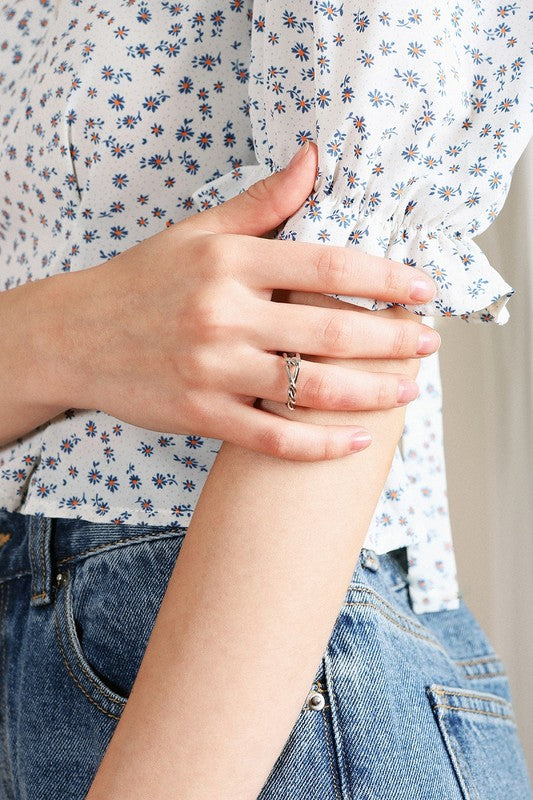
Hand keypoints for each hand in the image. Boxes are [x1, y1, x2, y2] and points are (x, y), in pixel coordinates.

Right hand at [45, 141, 439, 461]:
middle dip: (393, 338)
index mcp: (230, 262)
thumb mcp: (198, 233)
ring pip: (310, 388)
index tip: (423, 287)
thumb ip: (262, 203)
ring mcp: (212, 369)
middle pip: (332, 328)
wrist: (75, 335)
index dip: (387, 275)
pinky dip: (318, 446)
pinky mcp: (200, 415)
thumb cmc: (143, 281)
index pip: (329, 263)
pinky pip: (271, 437)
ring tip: (406, 392)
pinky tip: (354, 442)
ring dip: (370, 393)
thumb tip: (314, 158)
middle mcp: (224, 314)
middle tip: (429, 343)